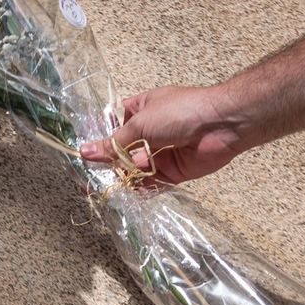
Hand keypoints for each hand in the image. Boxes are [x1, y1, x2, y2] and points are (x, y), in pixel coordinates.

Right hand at [79, 85, 249, 183]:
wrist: (222, 124)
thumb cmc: (180, 112)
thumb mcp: (140, 124)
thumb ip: (113, 143)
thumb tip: (85, 153)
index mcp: (140, 110)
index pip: (113, 126)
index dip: (99, 139)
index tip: (82, 155)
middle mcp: (149, 131)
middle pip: (122, 150)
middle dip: (107, 163)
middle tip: (86, 179)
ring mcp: (161, 152)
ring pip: (135, 167)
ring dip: (121, 177)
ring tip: (102, 189)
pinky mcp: (173, 171)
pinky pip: (151, 182)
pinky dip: (139, 188)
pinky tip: (125, 193)